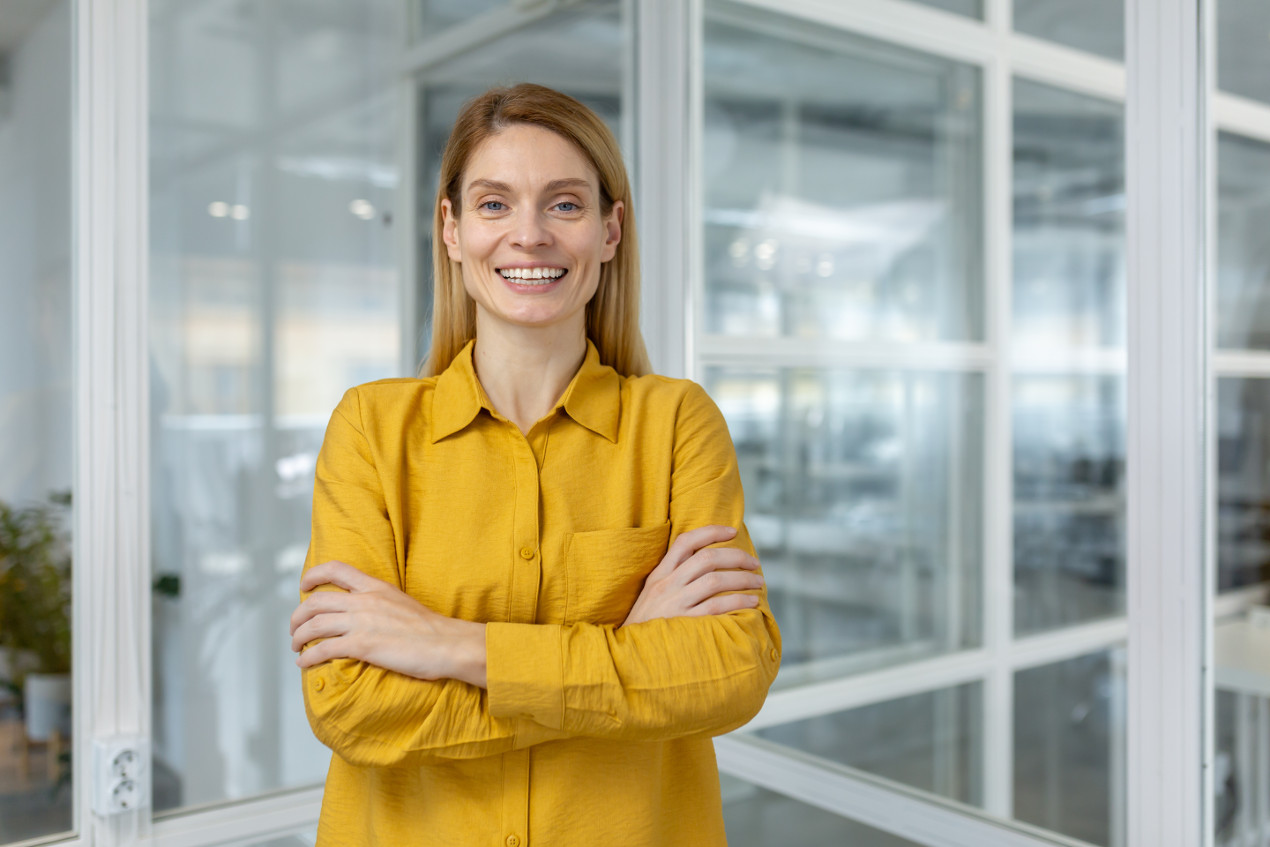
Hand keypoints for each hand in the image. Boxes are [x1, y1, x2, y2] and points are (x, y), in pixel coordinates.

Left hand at [289, 560, 486, 686]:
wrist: (447, 644)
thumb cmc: (431, 630)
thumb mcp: (402, 603)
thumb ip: (381, 604)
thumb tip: (365, 614)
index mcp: (376, 587)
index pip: (337, 569)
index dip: (314, 575)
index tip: (304, 585)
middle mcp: (365, 601)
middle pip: (316, 601)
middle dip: (298, 615)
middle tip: (294, 627)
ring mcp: (362, 623)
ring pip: (315, 625)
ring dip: (298, 637)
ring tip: (296, 646)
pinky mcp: (362, 646)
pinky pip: (324, 649)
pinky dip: (308, 657)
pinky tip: (304, 663)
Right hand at [622, 526, 763, 626]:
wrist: (629, 654)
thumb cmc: (646, 624)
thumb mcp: (652, 594)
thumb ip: (673, 578)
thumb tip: (707, 564)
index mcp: (659, 574)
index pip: (685, 542)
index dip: (711, 532)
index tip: (732, 531)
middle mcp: (666, 585)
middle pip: (707, 558)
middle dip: (736, 557)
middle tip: (754, 563)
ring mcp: (675, 604)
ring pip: (715, 580)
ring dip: (742, 579)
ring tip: (758, 582)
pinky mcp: (684, 623)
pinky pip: (716, 607)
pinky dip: (738, 601)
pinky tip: (751, 603)